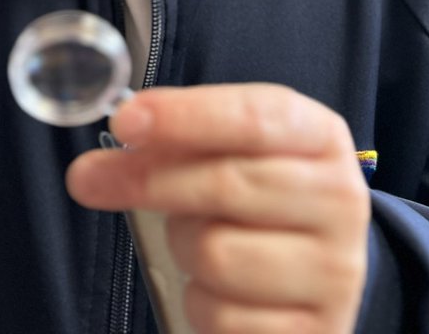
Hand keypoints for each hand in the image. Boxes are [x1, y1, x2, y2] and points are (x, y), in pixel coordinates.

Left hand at [66, 84, 369, 333]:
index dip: (185, 117)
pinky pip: (221, 315)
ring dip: (182, 247)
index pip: (253, 118)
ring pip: (215, 254)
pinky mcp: (314, 330)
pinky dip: (200, 301)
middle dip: (146, 180)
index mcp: (320, 137)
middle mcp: (339, 199)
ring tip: (197, 239)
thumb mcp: (236, 148)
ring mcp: (334, 272)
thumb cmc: (262, 192)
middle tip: (88, 177)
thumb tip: (126, 132)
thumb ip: (186, 135)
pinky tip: (218, 287)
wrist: (317, 266)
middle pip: (225, 185)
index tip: (125, 121)